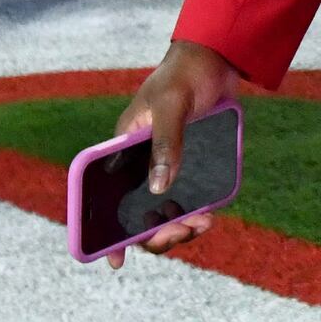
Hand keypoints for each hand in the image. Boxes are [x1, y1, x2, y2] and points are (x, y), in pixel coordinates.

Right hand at [109, 40, 242, 263]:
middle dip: (157, 231)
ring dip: (179, 226)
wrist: (215, 60)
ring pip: (164, 213)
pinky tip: (209, 214)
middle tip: (184, 229)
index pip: (105, 197)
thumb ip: (165, 143)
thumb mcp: (172, 106)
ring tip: (204, 222)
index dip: (105, 232)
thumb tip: (159, 189)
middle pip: (137, 214)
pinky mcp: (189, 167)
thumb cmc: (183, 76)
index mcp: (121, 149)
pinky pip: (187, 201)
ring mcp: (165, 167)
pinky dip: (195, 214)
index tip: (115, 261)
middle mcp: (139, 163)